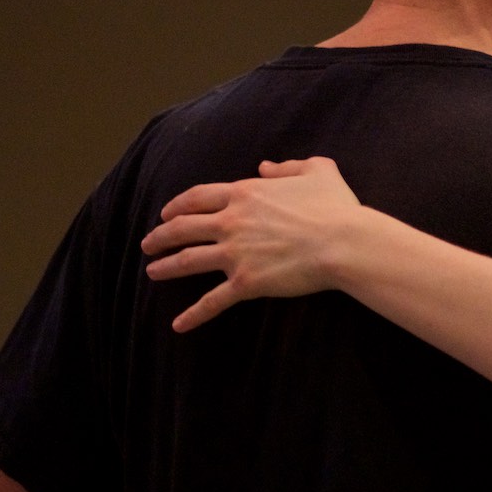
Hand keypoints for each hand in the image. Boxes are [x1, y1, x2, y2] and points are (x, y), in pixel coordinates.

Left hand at [141, 157, 361, 330]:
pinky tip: (178, 325)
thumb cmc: (334, 207)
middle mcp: (231, 222)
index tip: (166, 213)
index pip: (198, 197)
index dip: (178, 205)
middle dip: (161, 235)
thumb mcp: (317, 170)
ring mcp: (234, 253)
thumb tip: (266, 166)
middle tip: (148, 244)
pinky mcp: (245, 283)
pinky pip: (212, 301)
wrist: (342, 242)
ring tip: (151, 272)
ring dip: (166, 267)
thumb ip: (288, 166)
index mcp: (244, 193)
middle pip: (183, 228)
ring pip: (188, 260)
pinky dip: (193, 314)